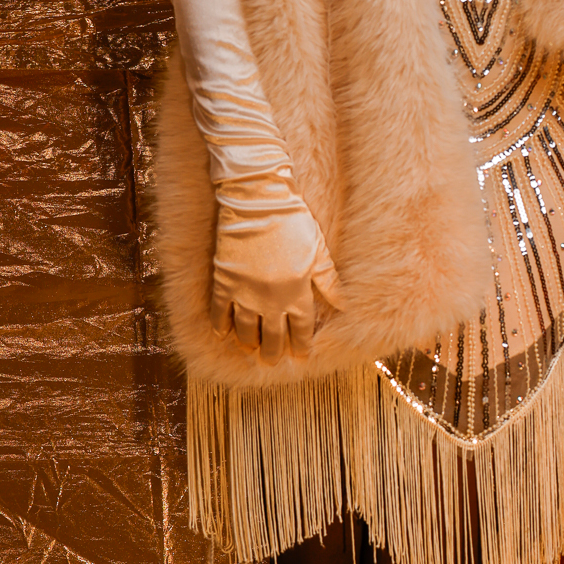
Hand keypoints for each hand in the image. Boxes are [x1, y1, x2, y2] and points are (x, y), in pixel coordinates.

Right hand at [209, 172, 345, 363]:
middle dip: (274, 351)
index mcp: (298, 292)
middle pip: (273, 335)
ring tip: (250, 350)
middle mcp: (272, 299)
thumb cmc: (293, 222)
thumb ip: (329, 282)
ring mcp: (246, 292)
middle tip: (272, 362)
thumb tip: (343, 306)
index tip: (300, 356)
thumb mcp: (318, 252)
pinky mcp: (224, 282)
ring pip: (246, 329)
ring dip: (249, 342)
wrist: (258, 202)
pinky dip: (220, 325)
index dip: (301, 344)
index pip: (302, 328)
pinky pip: (220, 312)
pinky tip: (222, 334)